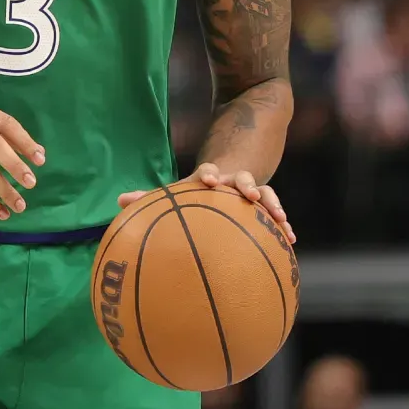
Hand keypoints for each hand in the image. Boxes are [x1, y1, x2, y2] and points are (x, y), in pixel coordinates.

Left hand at [118, 163, 294, 242]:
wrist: (232, 166)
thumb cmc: (196, 189)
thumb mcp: (177, 191)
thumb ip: (150, 198)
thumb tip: (118, 202)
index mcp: (210, 177)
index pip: (209, 171)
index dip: (210, 174)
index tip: (209, 180)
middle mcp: (232, 181)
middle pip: (243, 178)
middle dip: (247, 185)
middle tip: (251, 195)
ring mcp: (252, 191)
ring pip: (266, 193)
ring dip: (273, 204)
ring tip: (281, 220)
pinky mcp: (266, 204)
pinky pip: (276, 214)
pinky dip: (284, 226)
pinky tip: (291, 241)